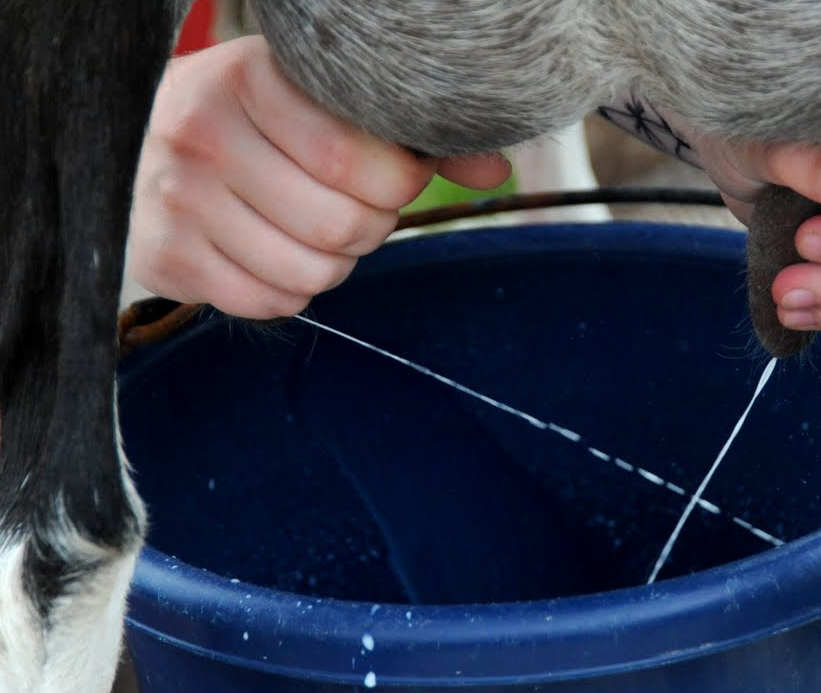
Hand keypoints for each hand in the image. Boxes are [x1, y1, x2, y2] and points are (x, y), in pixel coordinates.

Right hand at [127, 35, 510, 318]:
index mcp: (248, 80)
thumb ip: (413, 135)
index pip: (357, 162)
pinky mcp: (164, 258)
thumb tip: (495, 170)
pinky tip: (274, 251)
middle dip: (370, 226)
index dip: (398, 184)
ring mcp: (175, 200)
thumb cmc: (262, 122)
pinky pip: (270, 303)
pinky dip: (291, 290)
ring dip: (335, 262)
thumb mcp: (325, 104)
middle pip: (341, 226)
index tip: (394, 177)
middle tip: (356, 207)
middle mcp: (200, 135)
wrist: (145, 143)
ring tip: (315, 228)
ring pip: (312, 272)